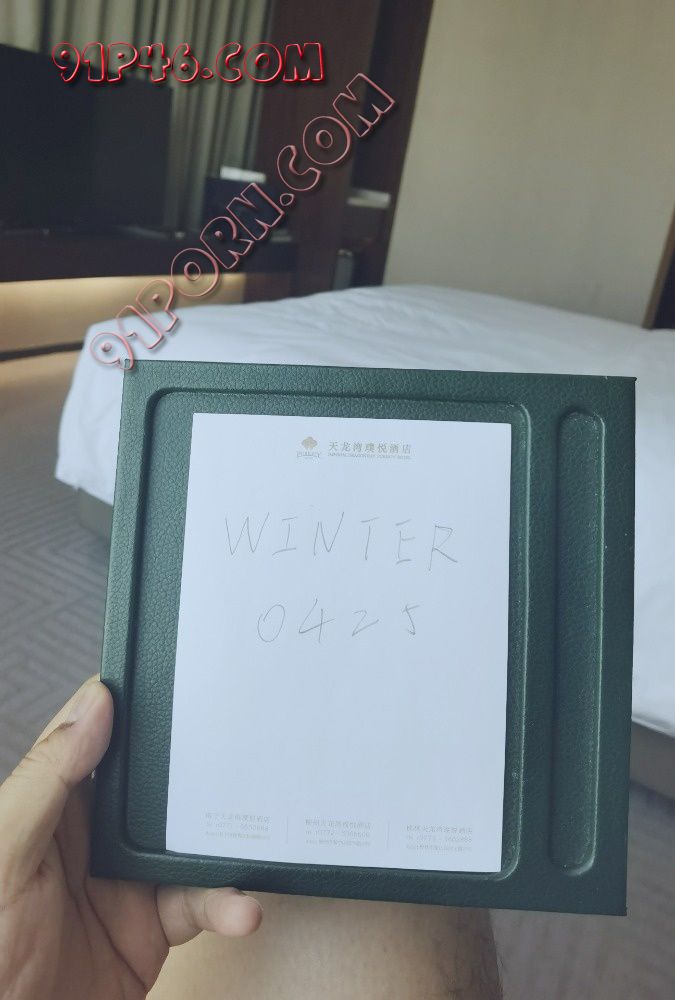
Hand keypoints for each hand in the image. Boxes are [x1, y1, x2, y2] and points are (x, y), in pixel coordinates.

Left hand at [0, 677, 261, 999]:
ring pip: (189, 844)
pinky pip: (200, 903)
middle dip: (201, 771)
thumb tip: (96, 704)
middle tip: (244, 755)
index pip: (99, 736)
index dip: (140, 705)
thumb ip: (49, 778)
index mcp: (53, 803)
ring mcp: (127, 881)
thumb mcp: (7, 852)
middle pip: (159, 786)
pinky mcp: (151, 928)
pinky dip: (227, 903)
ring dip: (225, 845)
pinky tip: (241, 909)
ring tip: (253, 846)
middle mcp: (94, 837)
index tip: (186, 679)